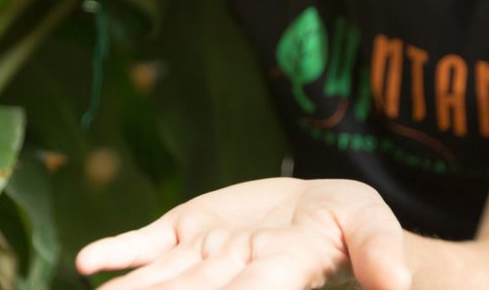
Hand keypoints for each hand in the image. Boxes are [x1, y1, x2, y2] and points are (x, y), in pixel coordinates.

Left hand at [76, 178, 411, 289]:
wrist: (316, 206)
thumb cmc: (349, 223)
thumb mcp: (370, 226)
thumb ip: (378, 251)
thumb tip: (399, 280)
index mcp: (280, 273)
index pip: (251, 289)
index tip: (223, 283)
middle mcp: (233, 273)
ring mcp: (204, 253)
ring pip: (161, 278)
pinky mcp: (184, 230)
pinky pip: (147, 244)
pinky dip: (119, 252)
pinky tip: (89, 263)